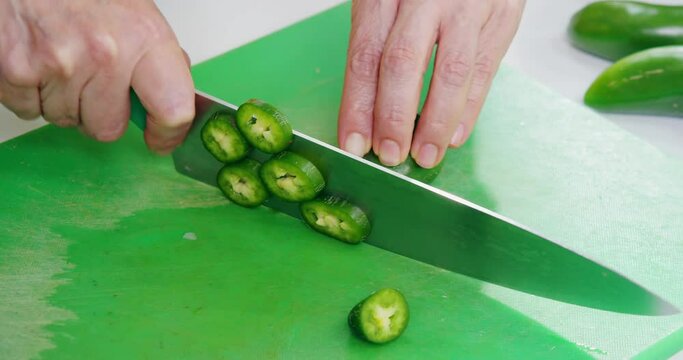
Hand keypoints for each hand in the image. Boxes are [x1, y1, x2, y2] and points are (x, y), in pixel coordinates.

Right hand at [0, 0, 193, 153]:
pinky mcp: (17, 72)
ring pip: (67, 120)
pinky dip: (31, 93)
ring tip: (59, 58)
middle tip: (91, 80)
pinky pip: (30, 111)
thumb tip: (173, 92)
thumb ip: (155, 56)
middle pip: (108, 128)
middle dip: (100, 114)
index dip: (168, 133)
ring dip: (64, 100)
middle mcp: (105, 54)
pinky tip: (36, 60)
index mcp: (143, 37)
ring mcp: (59, 65)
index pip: (173, 109)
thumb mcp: (135, 11)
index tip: (162, 139)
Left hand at [338, 0, 524, 167]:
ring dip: (435, 122)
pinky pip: (485, 70)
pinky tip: (453, 135)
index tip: (354, 143)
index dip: (358, 105)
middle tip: (390, 154)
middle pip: (403, 63)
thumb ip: (378, 44)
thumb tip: (368, 113)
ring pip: (451, 73)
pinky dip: (469, 109)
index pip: (366, 56)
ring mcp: (467, 6)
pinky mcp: (502, 15)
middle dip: (394, 118)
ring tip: (424, 155)